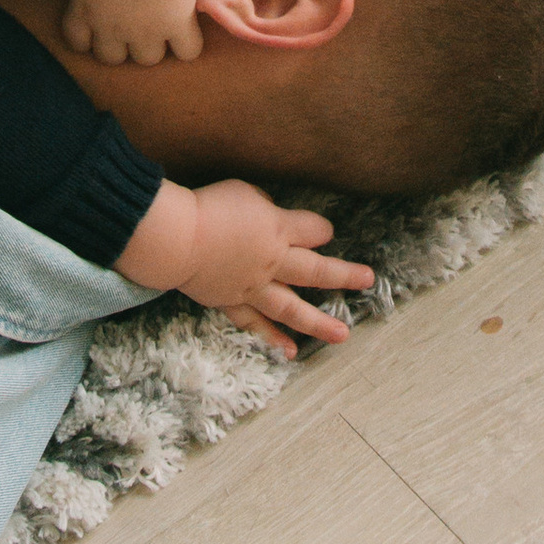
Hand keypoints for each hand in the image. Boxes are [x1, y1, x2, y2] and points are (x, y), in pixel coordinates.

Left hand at [59, 0, 211, 65]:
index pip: (78, 43)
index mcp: (84, 11)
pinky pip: (187, 52)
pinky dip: (188, 43)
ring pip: (147, 59)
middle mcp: (112, 29)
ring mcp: (146, 31)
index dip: (88, 36)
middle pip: (112, 58)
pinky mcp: (179, 26)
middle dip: (119, 44)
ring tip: (160, 26)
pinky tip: (186, 27)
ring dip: (153, 45)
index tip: (99, 24)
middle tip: (131, 25)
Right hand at [118, 177, 373, 359]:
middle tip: (367, 280)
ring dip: (319, 322)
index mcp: (278, 230)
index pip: (313, 230)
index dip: (322, 230)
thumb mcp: (244, 192)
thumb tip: (272, 217)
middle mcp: (272, 262)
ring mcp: (253, 287)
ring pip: (293, 308)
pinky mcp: (231, 302)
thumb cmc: (208, 207)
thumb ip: (265, 206)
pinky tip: (289, 352)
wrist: (176, 239)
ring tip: (342, 335)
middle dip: (344, 275)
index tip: (326, 232)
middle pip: (315, 270)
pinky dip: (272, 338)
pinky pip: (256, 324)